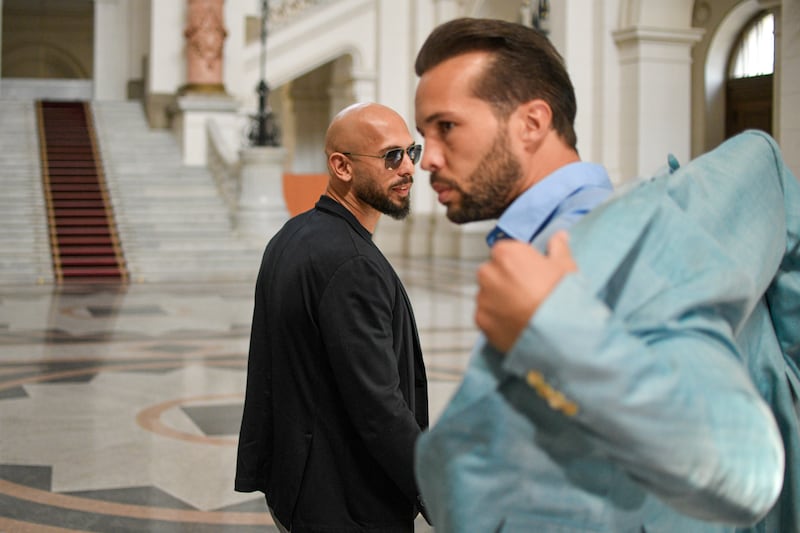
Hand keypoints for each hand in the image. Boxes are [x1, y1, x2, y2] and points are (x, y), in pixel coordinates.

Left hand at [475, 231, 576, 352]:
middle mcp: (487, 273)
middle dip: (505, 280)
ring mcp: (482, 298)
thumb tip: (559, 236)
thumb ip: (558, 247)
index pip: (504, 251)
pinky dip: (497, 319)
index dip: (518, 262)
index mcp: (506, 253)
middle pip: (492, 273)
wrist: (557, 334)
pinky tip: (515, 324)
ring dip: (500, 300)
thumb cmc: (561, 297)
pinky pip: (487, 316)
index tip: (530, 273)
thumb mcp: (566, 267)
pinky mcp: (481, 321)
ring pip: (488, 295)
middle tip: (527, 293)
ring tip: (523, 311)